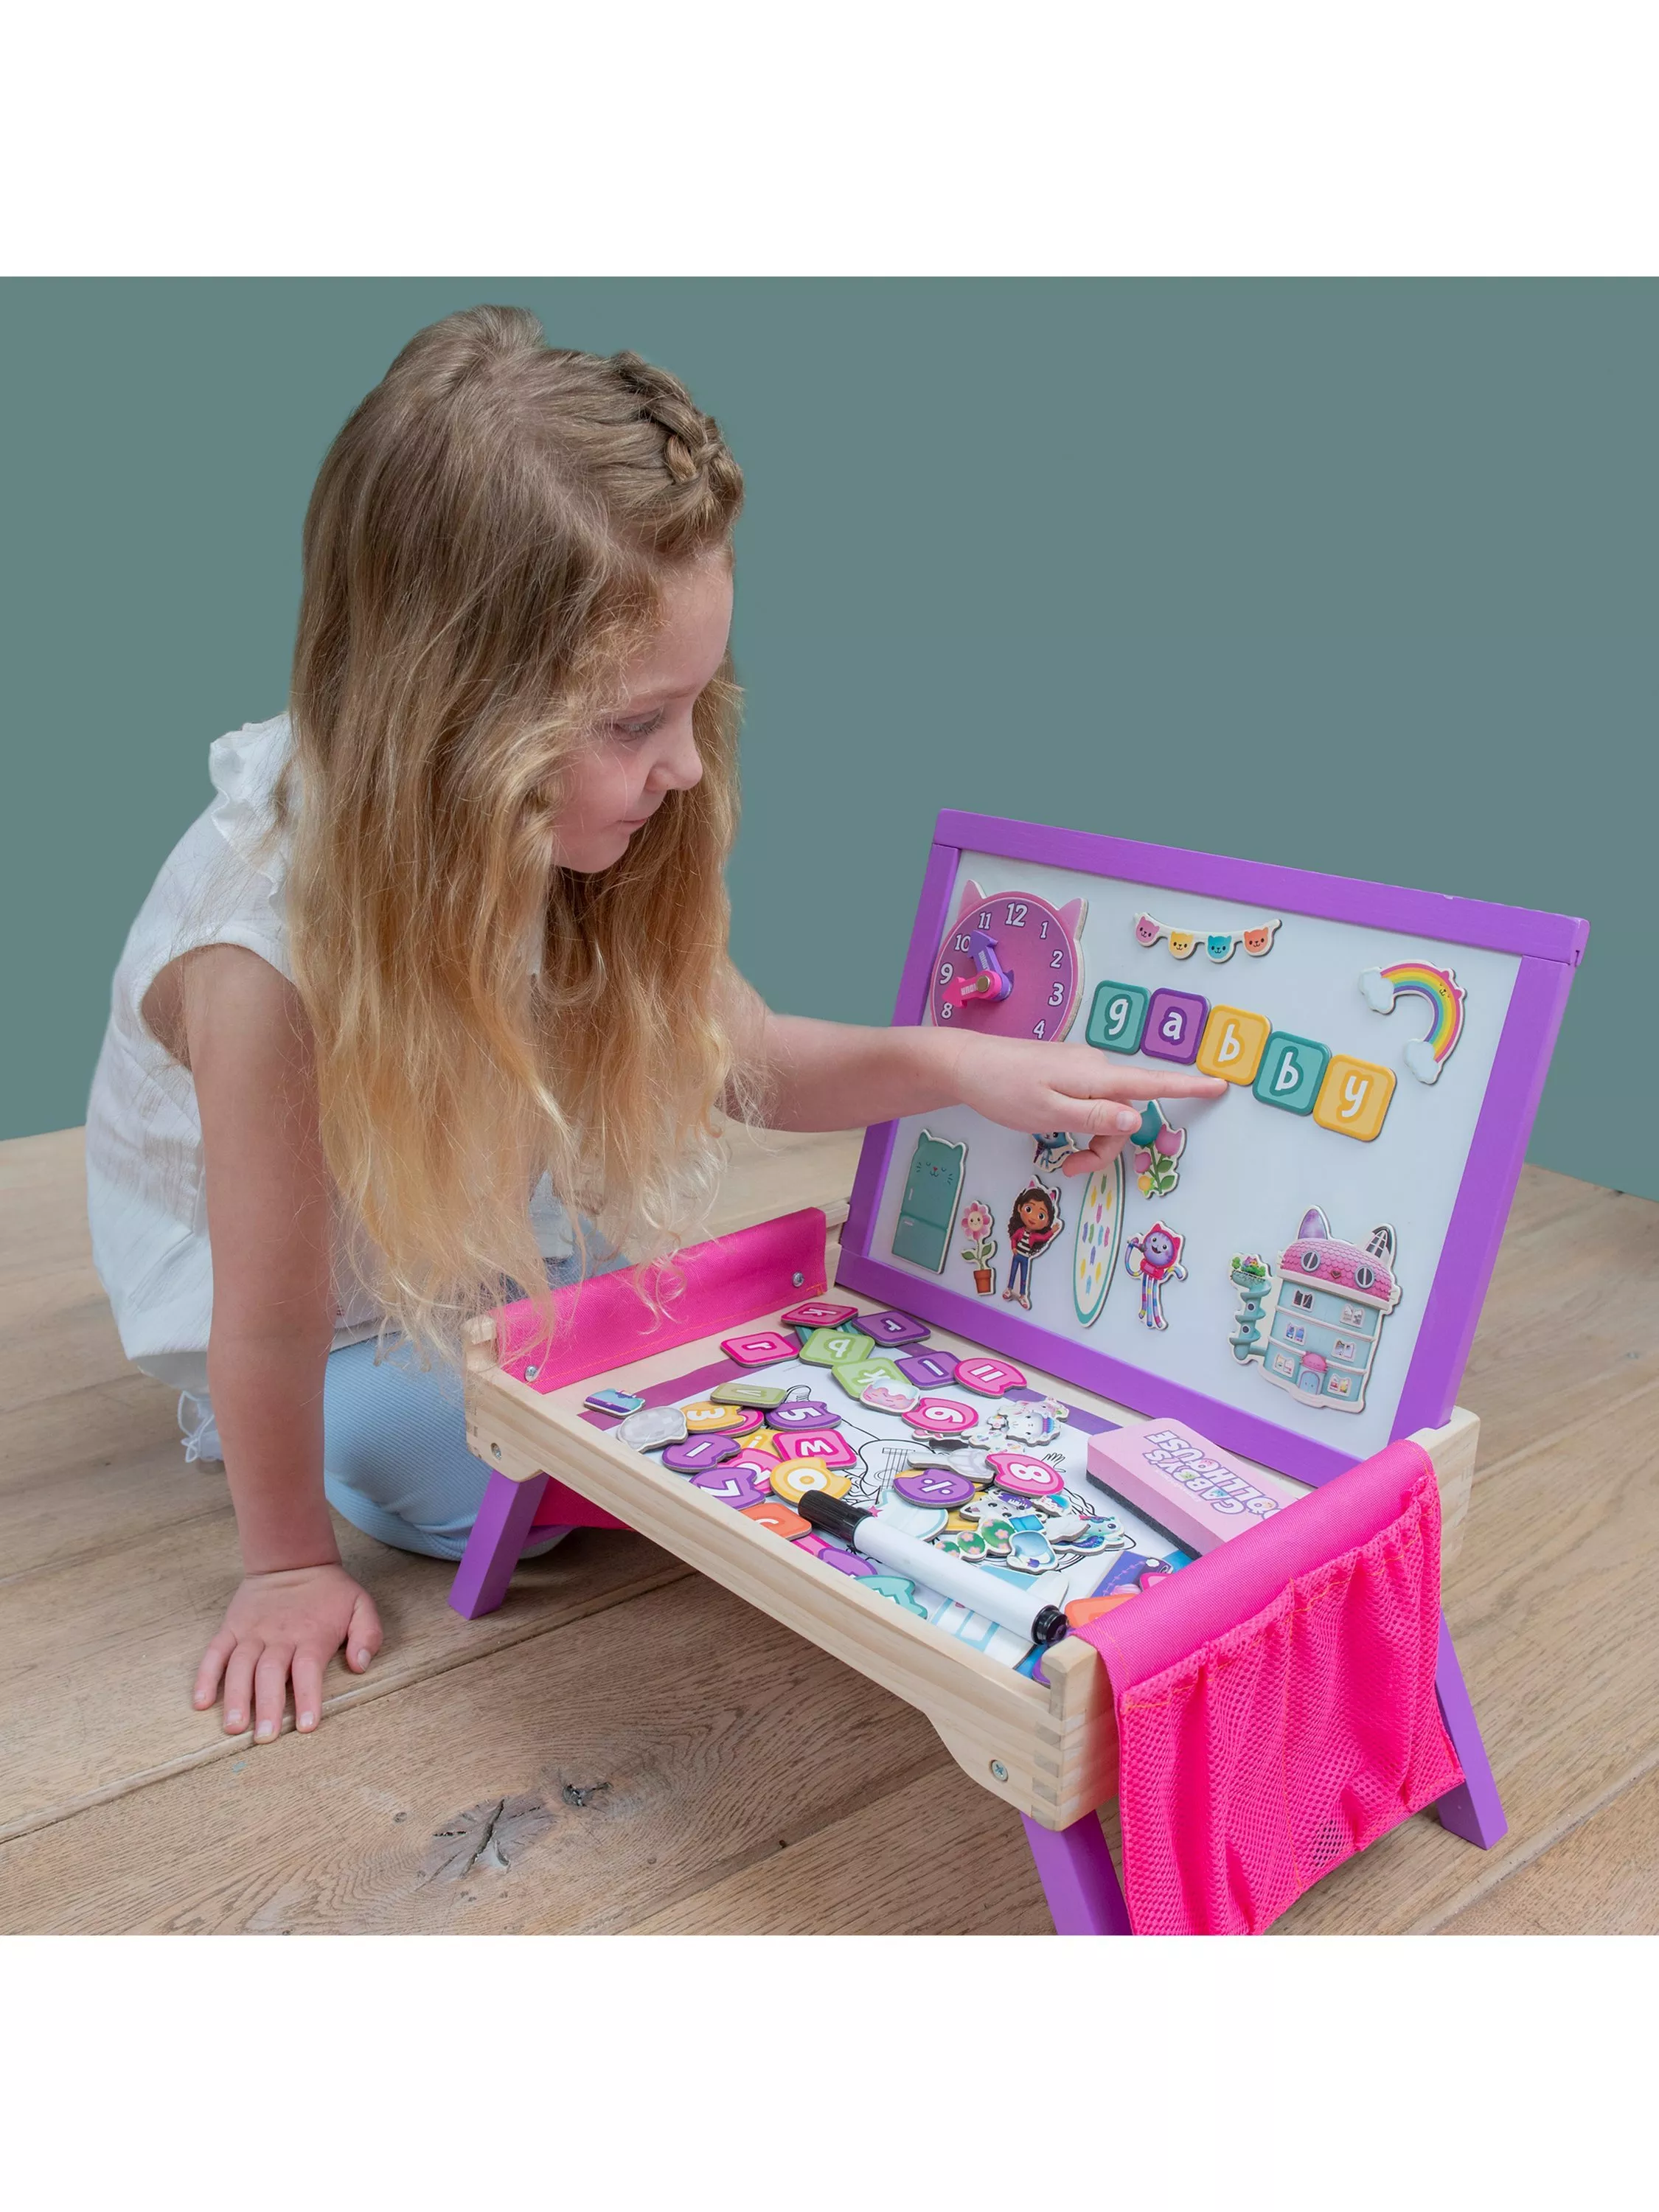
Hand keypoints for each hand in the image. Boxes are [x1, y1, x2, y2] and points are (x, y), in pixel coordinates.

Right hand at [193, 1564, 383, 1740]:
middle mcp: (279, 1636)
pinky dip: (206, 1676)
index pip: (308, 1669)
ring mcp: (252, 1633)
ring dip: (236, 1697)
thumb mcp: (361, 1604)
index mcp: (311, 1635)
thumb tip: (360, 1665)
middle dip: (267, 1706)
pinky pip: (215, 1652)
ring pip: (240, 1666)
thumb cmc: (329, 1591)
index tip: (306, 1726)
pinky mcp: (231, 1628)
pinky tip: (201, 1702)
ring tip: (233, 1726)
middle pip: (271, 1673)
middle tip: (265, 1737)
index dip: (308, 1697)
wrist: (291, 1560)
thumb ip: (367, 1634)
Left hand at [949, 1034, 1225, 1178]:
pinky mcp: (1067, 1072)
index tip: (1221, 1086)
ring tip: (1061, 1157)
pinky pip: (1090, 1102)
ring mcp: (1081, 1068)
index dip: (1188, 1088)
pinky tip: (1053, 1129)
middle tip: (1073, 1169)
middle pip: (1125, 1112)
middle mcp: (1095, 1068)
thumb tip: (1137, 1119)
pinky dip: (1081, 1124)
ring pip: (1106, 1112)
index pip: (1151, 1084)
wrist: (966, 1064)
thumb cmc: (1004, 1090)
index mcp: (1096, 1076)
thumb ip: (1094, 1118)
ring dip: (1092, 1139)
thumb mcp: (1048, 1113)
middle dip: (1107, 1146)